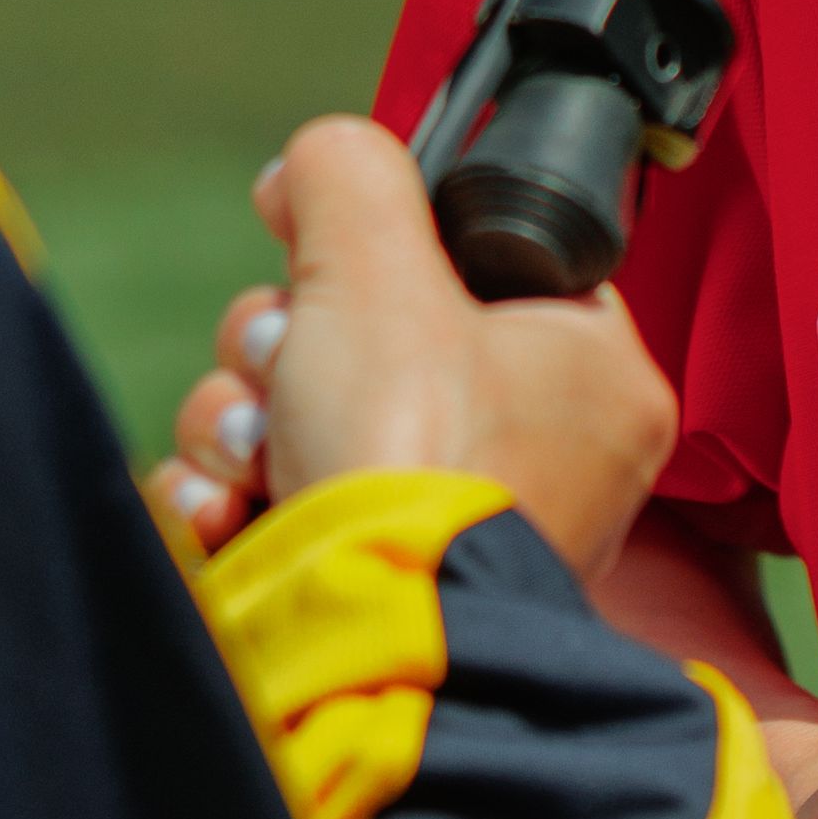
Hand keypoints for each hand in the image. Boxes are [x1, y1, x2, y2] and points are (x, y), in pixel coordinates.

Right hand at [150, 116, 671, 584]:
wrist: (357, 649)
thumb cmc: (407, 458)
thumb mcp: (374, 262)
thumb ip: (348, 174)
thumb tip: (312, 169)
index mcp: (590, 379)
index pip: (480, 265)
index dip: (385, 244)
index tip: (317, 239)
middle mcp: (535, 459)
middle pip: (367, 334)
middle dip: (286, 343)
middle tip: (289, 369)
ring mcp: (443, 530)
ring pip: (297, 410)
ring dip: (240, 416)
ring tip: (256, 454)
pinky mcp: (357, 584)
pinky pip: (270, 498)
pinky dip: (228, 496)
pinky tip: (229, 513)